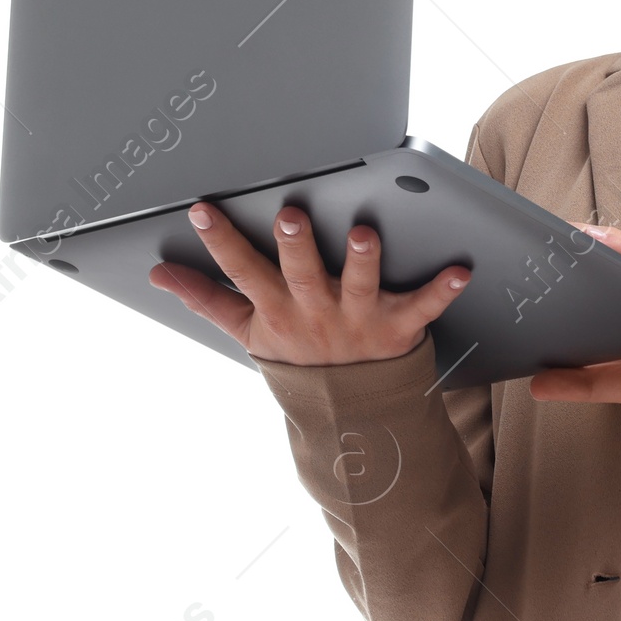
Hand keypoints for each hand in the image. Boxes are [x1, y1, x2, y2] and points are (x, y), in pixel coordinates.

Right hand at [147, 203, 470, 366]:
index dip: (221, 242)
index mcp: (277, 308)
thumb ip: (206, 300)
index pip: (242, 271)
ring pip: (359, 284)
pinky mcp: (398, 327)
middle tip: (292, 216)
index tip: (203, 210)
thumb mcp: (248, 333)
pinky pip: (423, 306)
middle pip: (301, 274)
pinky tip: (460, 270)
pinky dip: (442, 289)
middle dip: (296, 246)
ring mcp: (357, 319)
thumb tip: (159, 274)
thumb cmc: (298, 358)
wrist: (349, 411)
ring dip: (362, 259)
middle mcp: (315, 311)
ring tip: (363, 234)